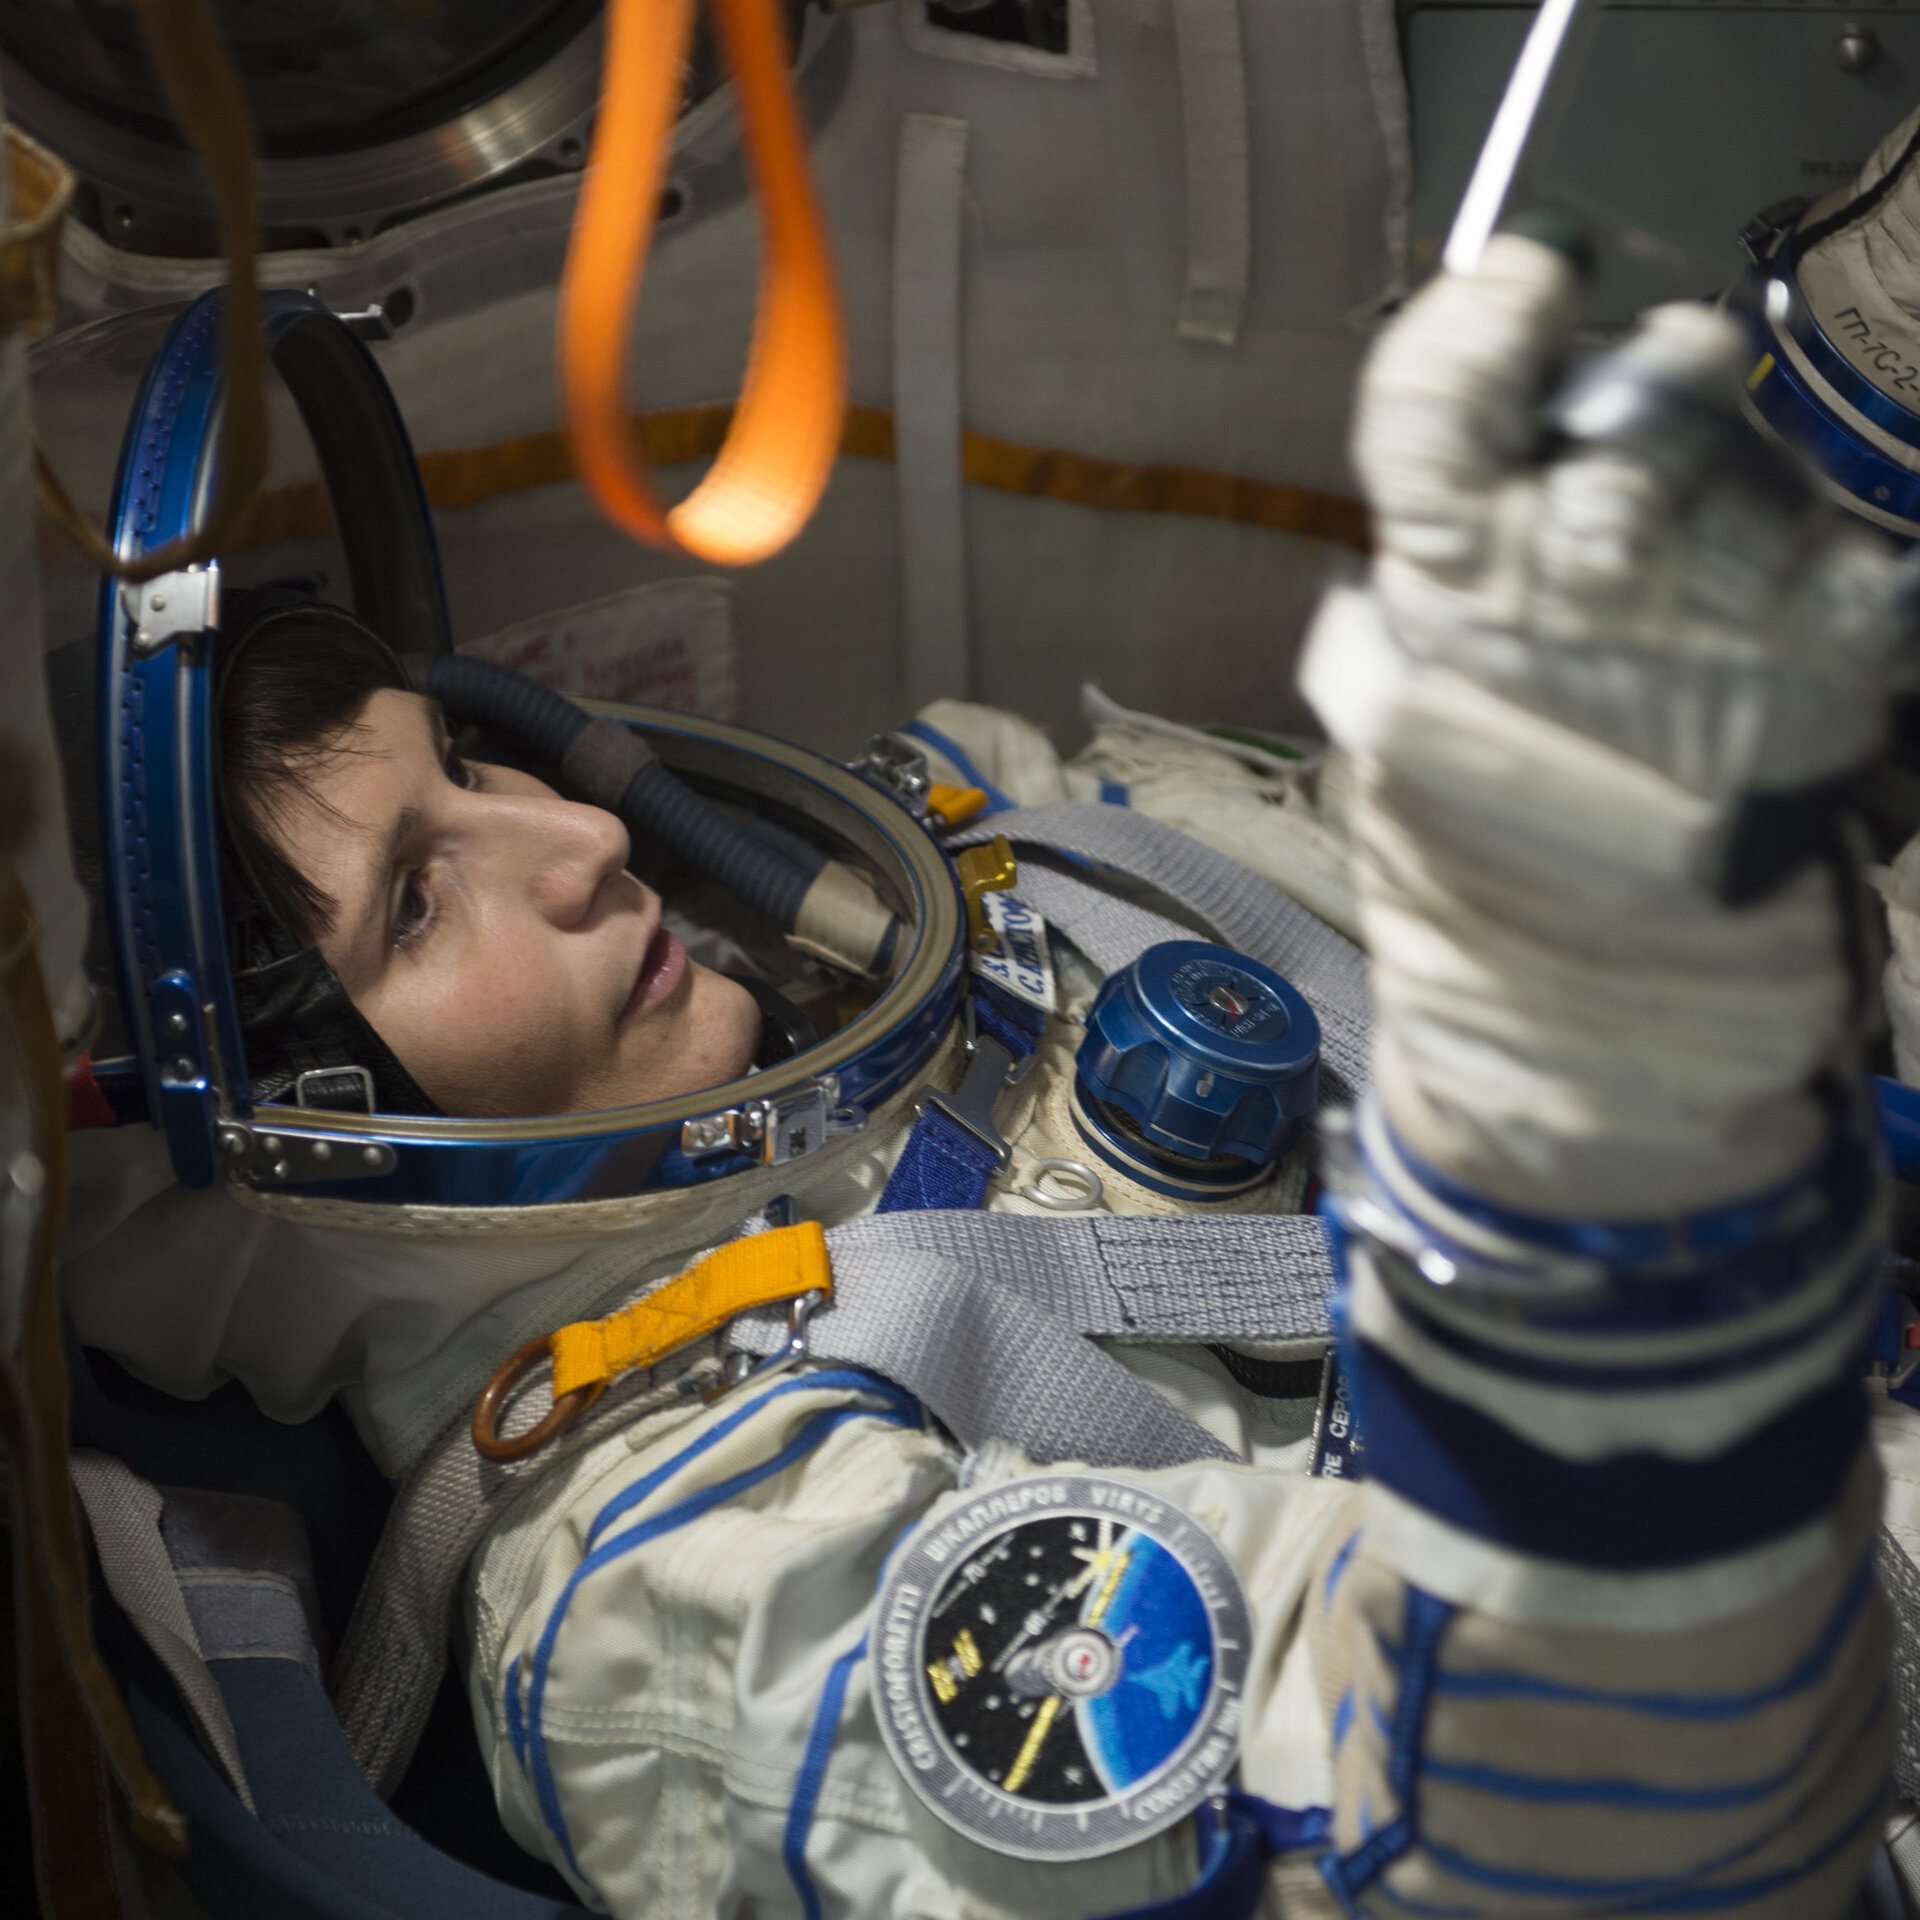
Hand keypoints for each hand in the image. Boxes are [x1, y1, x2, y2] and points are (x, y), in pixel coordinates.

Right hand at [1304, 236, 1915, 1213]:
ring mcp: (1723, 609)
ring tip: (1701, 612)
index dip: (1480, 318)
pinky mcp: (1841, 654)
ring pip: (1743, 459)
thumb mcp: (1396, 748)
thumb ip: (1435, 613)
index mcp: (1451, 602)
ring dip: (1724, 500)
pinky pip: (1832, 555)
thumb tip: (1466, 510)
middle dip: (1642, 400)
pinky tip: (1764, 672)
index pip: (1446, 392)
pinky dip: (1806, 590)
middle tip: (1638, 456)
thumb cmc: (1483, 896)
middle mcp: (1587, 578)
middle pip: (1635, 391)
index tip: (1521, 283)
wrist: (1609, 1027)